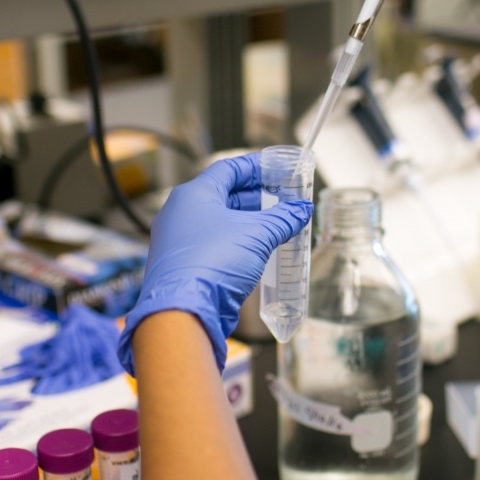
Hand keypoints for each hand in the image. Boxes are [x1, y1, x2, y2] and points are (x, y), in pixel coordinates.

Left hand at [117, 153, 312, 375]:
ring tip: (274, 224)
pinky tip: (255, 250)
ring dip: (247, 221)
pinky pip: (211, 244)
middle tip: (281, 198)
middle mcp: (180, 213)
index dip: (255, 167)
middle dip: (255, 196)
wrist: (182, 312)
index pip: (228, 169)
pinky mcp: (182, 265)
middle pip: (222, 194)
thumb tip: (301, 210)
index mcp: (193, 194)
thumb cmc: (212, 264)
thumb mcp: (257, 236)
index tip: (276, 168)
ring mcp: (178, 240)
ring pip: (217, 221)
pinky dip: (235, 241)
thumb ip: (282, 219)